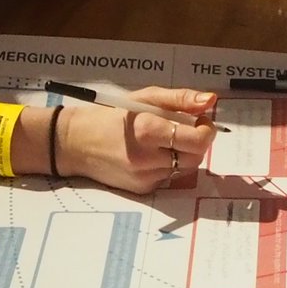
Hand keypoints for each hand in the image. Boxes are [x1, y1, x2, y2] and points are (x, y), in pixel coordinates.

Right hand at [53, 89, 219, 193]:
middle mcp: (147, 158)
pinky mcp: (142, 189)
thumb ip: (180, 99)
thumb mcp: (144, 98)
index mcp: (148, 130)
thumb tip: (211, 101)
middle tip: (183, 129)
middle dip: (196, 143)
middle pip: (195, 157)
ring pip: (184, 168)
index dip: (206, 131)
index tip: (201, 122)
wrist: (75, 143)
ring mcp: (145, 177)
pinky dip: (167, 166)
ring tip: (162, 141)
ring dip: (182, 154)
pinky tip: (149, 155)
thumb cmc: (110, 116)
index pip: (198, 140)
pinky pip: (168, 178)